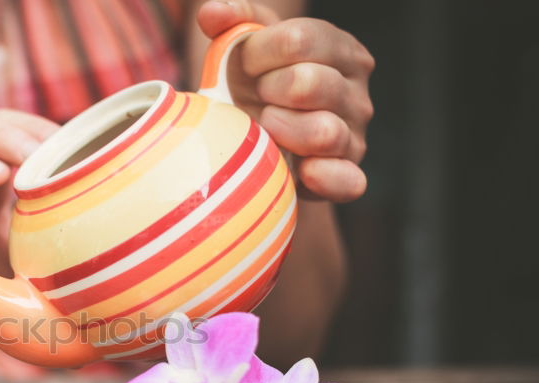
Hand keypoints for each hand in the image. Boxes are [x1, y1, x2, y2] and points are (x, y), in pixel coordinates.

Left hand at [198, 0, 374, 201]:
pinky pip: (348, 180)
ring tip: (266, 128)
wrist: (260, 142)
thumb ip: (232, 23)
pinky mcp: (347, 176)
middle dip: (268, 91)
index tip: (245, 66)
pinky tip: (301, 170)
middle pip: (309, 83)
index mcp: (340, 50)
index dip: (258, 53)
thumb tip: (212, 12)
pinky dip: (324, 177)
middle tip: (257, 99)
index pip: (298, 39)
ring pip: (324, 131)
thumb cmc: (255, 88)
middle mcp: (356, 92)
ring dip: (282, 130)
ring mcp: (354, 136)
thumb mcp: (245, 50)